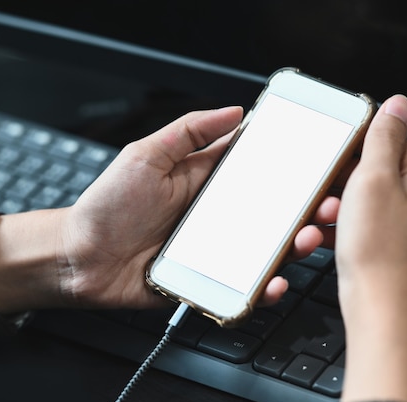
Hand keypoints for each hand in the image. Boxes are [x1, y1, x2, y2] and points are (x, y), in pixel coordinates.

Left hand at [0, 107, 330, 312]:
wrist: (79, 258)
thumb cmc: (106, 206)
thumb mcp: (144, 156)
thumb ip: (187, 133)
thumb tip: (232, 110)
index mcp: (207, 182)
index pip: (258, 169)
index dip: (290, 166)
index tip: (320, 164)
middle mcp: (218, 216)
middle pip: (273, 211)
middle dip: (306, 208)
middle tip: (328, 205)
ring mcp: (216, 250)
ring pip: (267, 249)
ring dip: (294, 244)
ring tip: (306, 239)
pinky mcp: (209, 281)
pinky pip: (245, 286)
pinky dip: (265, 286)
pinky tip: (274, 281)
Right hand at [334, 95, 406, 401]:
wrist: (380, 309)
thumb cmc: (377, 251)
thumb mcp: (372, 180)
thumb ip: (383, 137)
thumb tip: (398, 104)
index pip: (391, 145)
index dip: (355, 154)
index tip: (333, 163)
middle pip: (379, 177)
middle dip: (344, 186)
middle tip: (325, 199)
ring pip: (371, 205)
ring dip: (342, 210)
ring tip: (323, 222)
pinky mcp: (401, 252)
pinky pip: (371, 230)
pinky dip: (348, 231)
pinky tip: (328, 239)